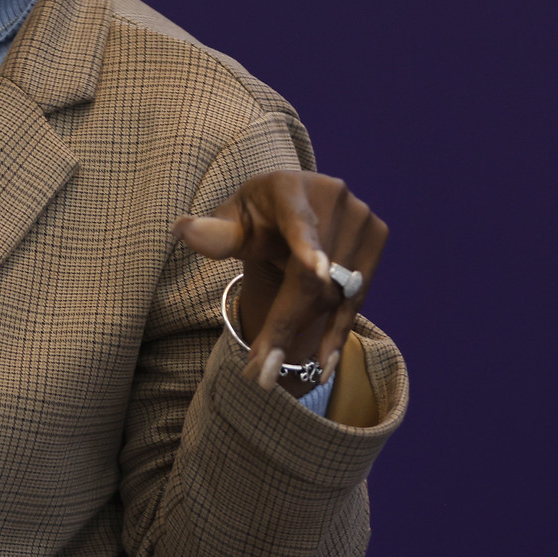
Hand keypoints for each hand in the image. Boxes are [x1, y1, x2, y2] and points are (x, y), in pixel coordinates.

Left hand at [174, 171, 386, 394]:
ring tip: (269, 369)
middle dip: (286, 323)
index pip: (297, 221)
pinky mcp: (375, 242)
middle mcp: (332, 197)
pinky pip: (355, 298)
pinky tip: (322, 368)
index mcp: (289, 187)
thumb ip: (215, 232)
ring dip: (303, 334)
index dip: (308, 247)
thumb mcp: (232, 221)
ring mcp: (360, 219)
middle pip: (312, 275)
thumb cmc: (255, 217)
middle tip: (259, 369)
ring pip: (333, 292)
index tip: (316, 272)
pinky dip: (336, 334)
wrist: (293, 207)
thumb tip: (182, 230)